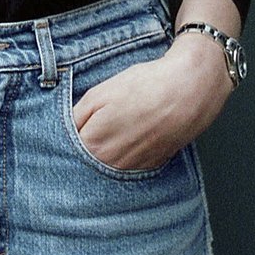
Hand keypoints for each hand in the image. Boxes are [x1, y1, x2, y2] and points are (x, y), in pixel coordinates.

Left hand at [70, 31, 230, 172]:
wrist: (189, 90)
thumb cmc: (145, 87)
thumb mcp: (99, 93)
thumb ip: (75, 117)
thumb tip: (65, 132)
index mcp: (94, 145)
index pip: (67, 152)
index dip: (69, 137)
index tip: (71, 127)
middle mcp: (113, 164)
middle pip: (87, 162)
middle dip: (86, 145)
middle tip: (96, 123)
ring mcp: (134, 167)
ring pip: (108, 165)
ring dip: (107, 151)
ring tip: (119, 126)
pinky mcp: (152, 165)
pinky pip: (130, 163)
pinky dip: (127, 152)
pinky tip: (134, 133)